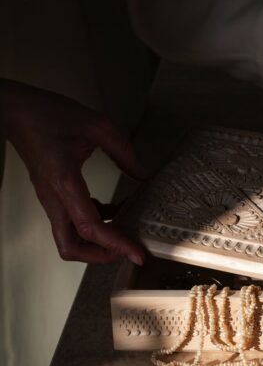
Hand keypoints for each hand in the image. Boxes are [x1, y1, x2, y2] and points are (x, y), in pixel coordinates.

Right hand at [0, 79, 145, 263]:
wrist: (16, 110)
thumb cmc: (49, 114)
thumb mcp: (96, 125)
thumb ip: (123, 152)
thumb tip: (142, 176)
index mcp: (65, 182)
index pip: (90, 228)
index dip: (116, 245)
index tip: (137, 255)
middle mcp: (54, 197)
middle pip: (71, 246)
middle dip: (100, 255)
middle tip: (127, 248)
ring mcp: (50, 198)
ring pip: (68, 237)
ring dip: (96, 242)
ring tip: (125, 228)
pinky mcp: (51, 194)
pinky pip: (70, 221)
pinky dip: (92, 223)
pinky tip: (114, 209)